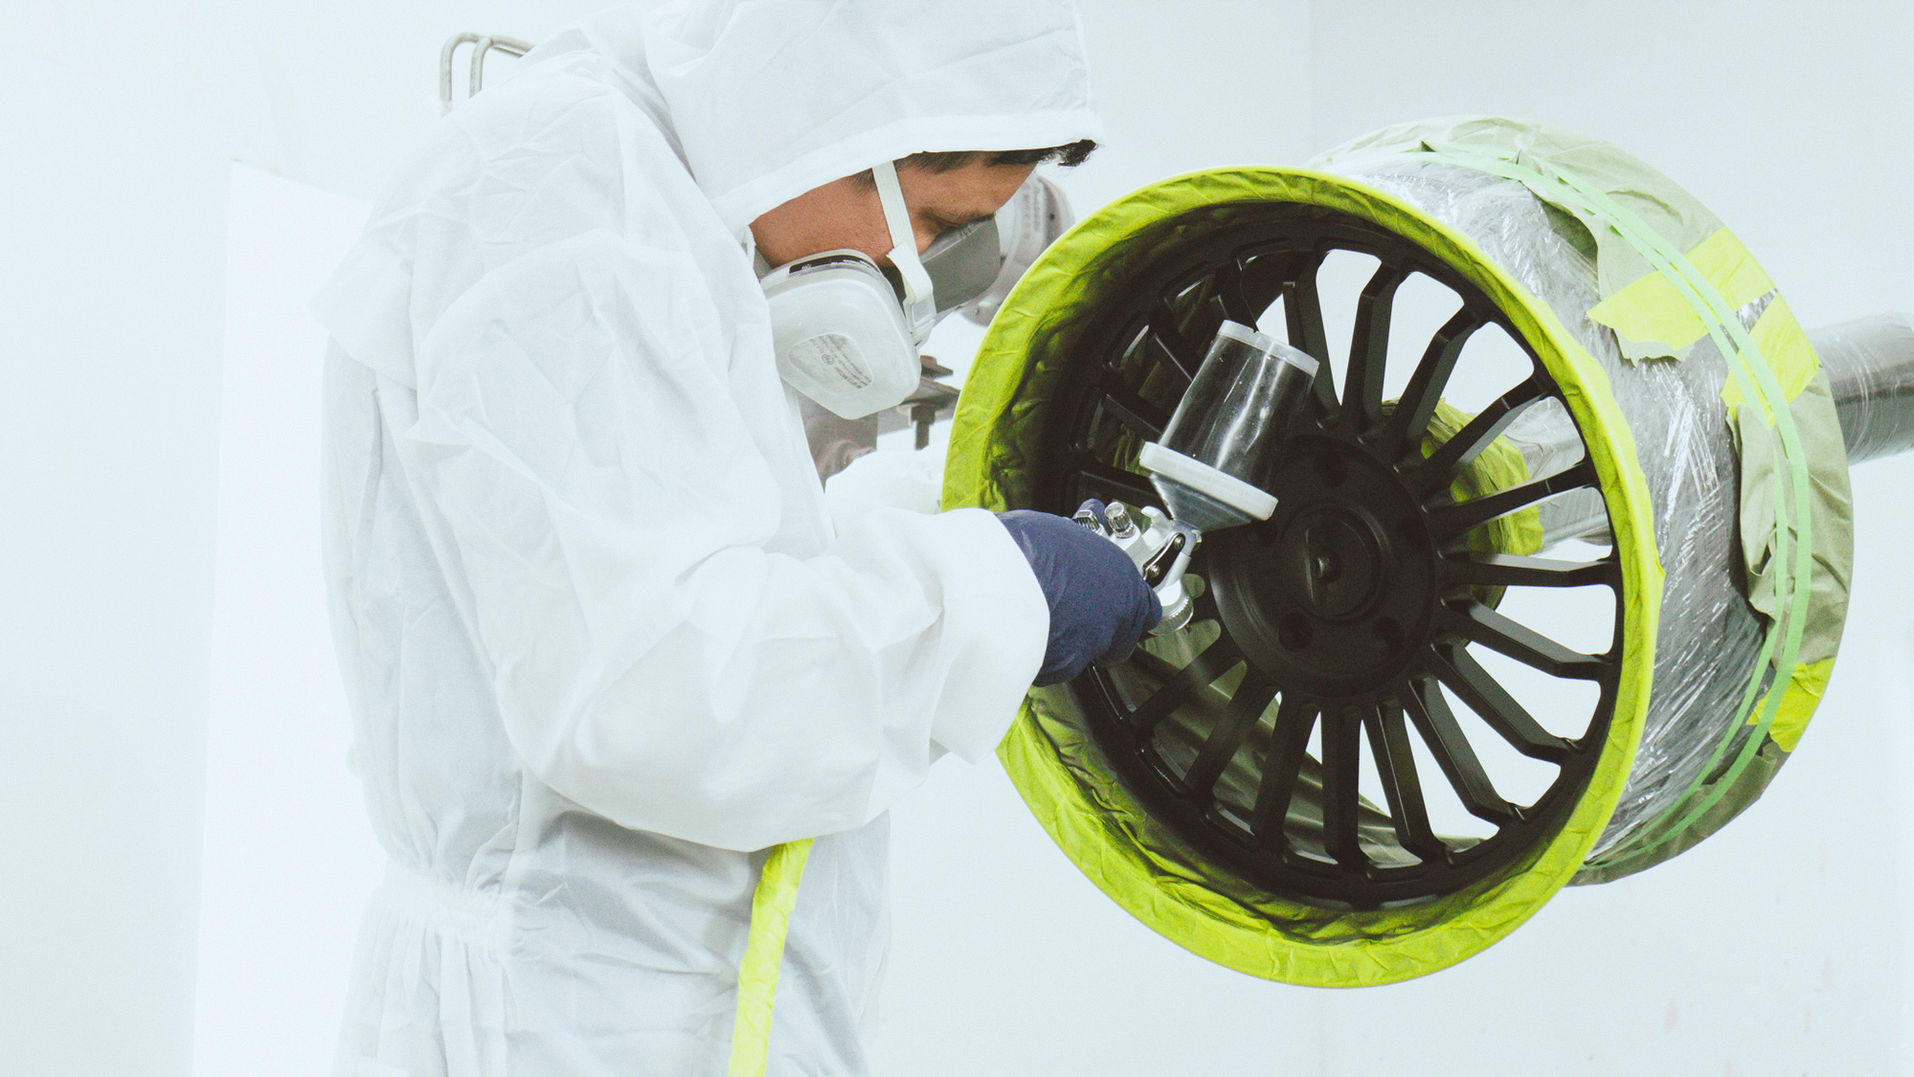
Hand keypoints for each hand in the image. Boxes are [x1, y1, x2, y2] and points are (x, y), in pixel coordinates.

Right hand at [996, 504, 1161, 684]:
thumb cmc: (1026, 548)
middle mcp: (1116, 614)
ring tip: (1045, 620)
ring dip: (1074, 642)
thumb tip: (1072, 548)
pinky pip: (1060, 663)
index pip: (1147, 608)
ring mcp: (1093, 643)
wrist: (995, 578)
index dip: (1129, 609)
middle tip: (1076, 615)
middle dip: (1103, 632)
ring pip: (1090, 653)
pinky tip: (1029, 634)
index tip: (1117, 607)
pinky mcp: (1066, 666)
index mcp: (1123, 578)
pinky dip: (1048, 654)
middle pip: (1122, 638)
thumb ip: (1080, 554)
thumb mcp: (1063, 534)